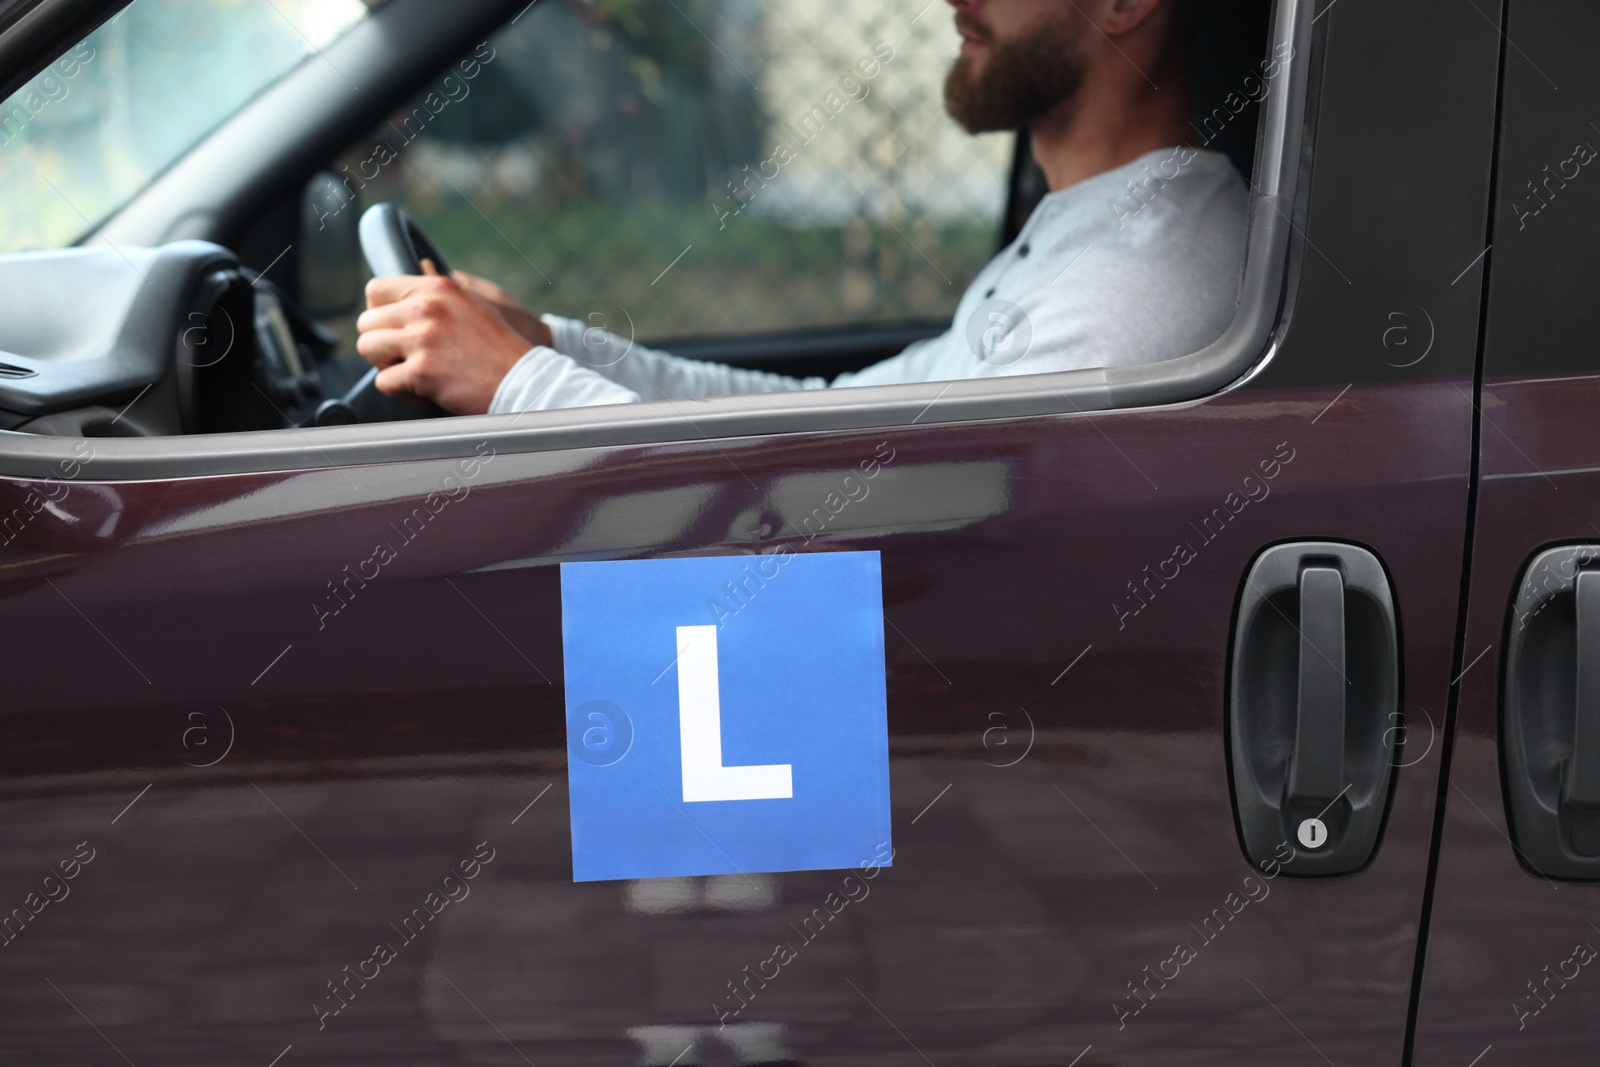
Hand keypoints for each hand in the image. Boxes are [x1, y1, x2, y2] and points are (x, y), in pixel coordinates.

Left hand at [356, 261, 534, 414]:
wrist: (524, 380)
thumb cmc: (500, 348)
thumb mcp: (473, 304)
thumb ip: (441, 290)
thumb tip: (421, 263)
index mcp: (436, 288)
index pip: (376, 290)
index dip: (379, 313)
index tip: (393, 329)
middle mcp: (426, 308)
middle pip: (366, 323)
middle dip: (382, 344)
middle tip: (407, 358)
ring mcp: (423, 339)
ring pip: (368, 349)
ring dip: (386, 366)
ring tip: (413, 373)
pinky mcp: (422, 371)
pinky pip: (384, 382)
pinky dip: (401, 393)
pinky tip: (425, 392)